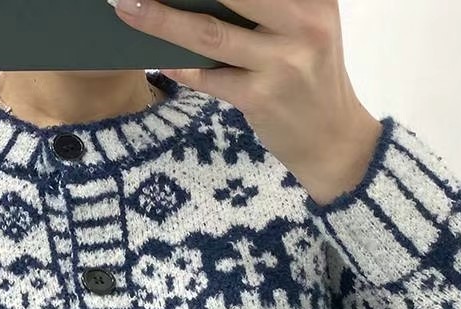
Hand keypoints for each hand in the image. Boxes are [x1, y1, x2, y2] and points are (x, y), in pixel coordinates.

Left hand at [108, 0, 383, 203]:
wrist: (334, 142)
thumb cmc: (310, 79)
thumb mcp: (306, 28)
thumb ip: (267, 7)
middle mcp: (302, 22)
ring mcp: (281, 63)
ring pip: (209, 33)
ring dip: (160, 19)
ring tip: (126, 6)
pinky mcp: (261, 98)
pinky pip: (207, 78)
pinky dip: (178, 67)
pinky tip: (155, 57)